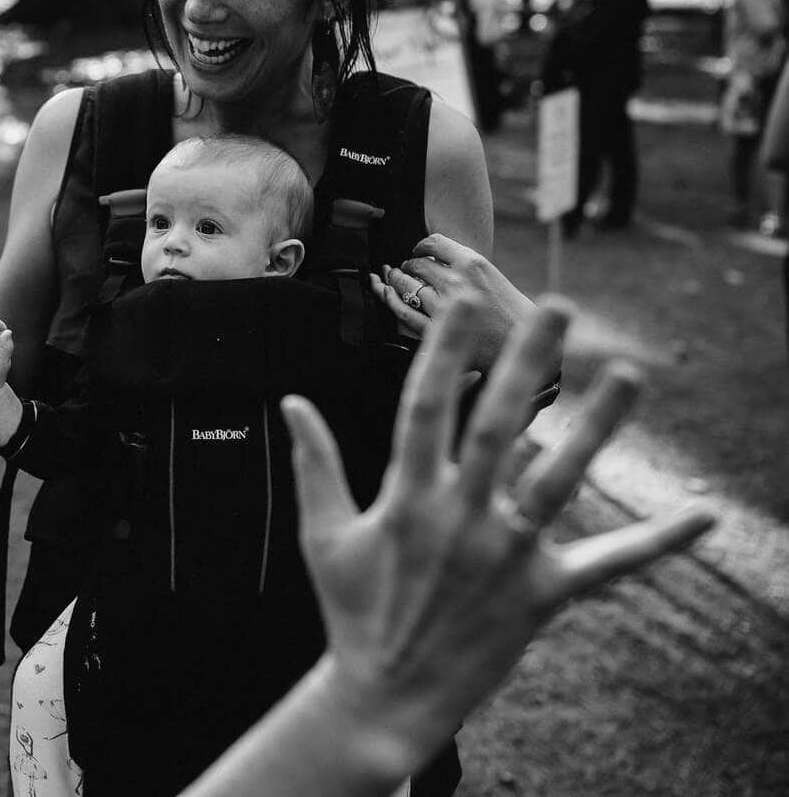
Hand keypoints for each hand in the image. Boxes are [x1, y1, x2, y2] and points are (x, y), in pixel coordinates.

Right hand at [281, 294, 712, 763]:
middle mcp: (458, 518)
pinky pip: (607, 565)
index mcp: (405, 498)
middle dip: (526, 361)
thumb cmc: (352, 611)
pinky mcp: (542, 594)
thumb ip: (314, 463)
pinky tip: (703, 515)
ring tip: (627, 373)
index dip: (443, 349)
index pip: (425, 406)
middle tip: (556, 306)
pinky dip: (656, 542)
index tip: (462, 300)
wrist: (386, 697)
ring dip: (597, 427)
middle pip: (498, 425)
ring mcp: (505, 555)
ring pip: (558, 480)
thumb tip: (292, 401)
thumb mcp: (321, 536)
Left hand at [380, 233, 539, 371]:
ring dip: (396, 280)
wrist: (524, 345)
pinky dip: (391, 301)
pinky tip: (388, 295)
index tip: (418, 252)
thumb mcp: (493, 276)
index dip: (421, 246)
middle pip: (417, 263)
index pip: (434, 243)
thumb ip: (465, 266)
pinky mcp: (435, 332)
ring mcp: (443, 307)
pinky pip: (402, 312)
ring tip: (394, 280)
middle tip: (407, 269)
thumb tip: (432, 259)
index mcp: (473, 263)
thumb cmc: (513, 311)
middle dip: (409, 265)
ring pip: (406, 285)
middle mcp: (456, 281)